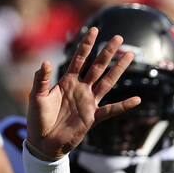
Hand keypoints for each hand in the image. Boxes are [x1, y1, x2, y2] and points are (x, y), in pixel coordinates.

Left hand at [26, 27, 139, 160]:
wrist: (42, 143)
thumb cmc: (37, 119)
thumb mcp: (36, 96)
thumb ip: (41, 79)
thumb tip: (45, 61)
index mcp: (67, 81)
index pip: (79, 59)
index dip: (86, 45)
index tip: (95, 30)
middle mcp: (80, 89)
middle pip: (97, 66)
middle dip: (107, 52)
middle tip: (119, 37)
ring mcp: (88, 102)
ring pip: (106, 82)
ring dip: (118, 69)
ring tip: (129, 56)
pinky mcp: (92, 117)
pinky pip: (111, 110)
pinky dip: (123, 106)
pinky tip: (136, 100)